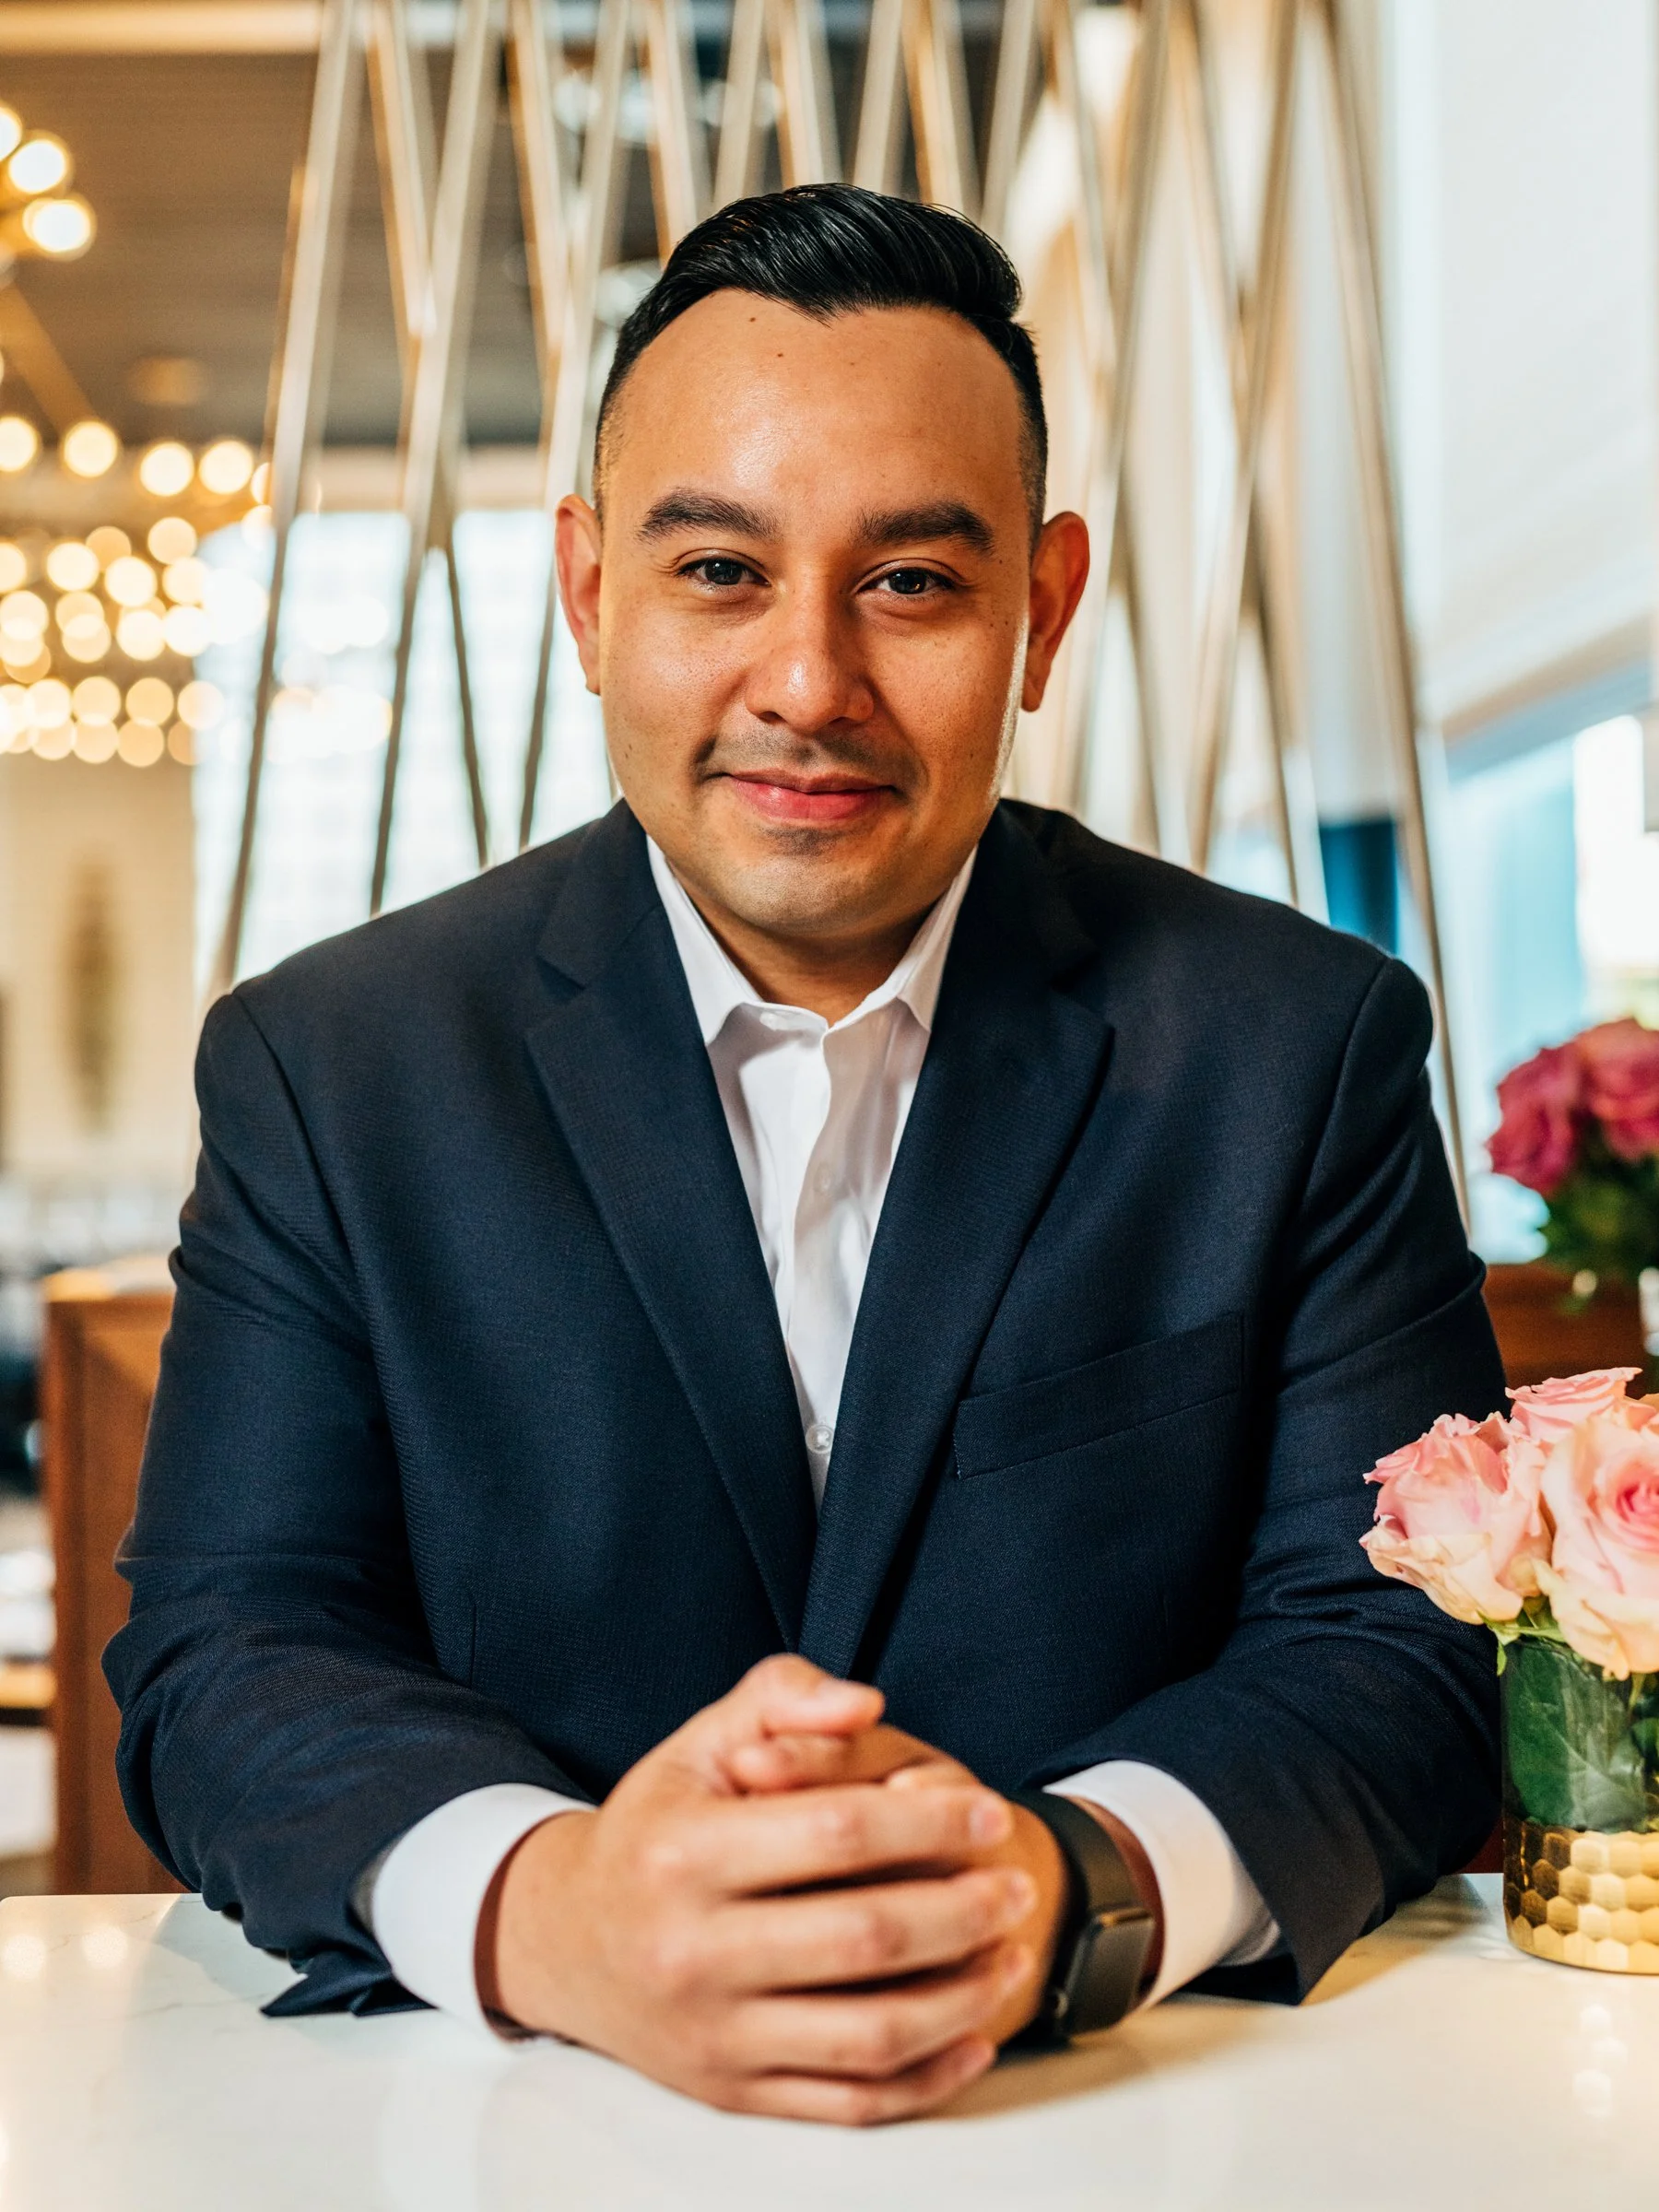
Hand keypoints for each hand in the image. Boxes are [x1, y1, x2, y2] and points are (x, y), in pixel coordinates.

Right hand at [481, 1658, 1043, 2120]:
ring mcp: (712, 2035)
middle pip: (864, 1940)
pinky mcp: (730, 2094)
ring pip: (868, 2035)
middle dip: (963, 1912)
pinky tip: (973, 2035)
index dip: (928, 1823)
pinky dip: (927, 2078)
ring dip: (961, 1998)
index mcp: (683, 1852)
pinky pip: (849, 2102)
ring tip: (1010, 1954)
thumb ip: (782, 1695)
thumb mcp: (700, 1742)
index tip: (989, 1814)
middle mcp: (691, 1951)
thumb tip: (867, 1703)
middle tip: (1018, 1887)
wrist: (567, 1941)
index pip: (835, 1834)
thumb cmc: (656, 1827)